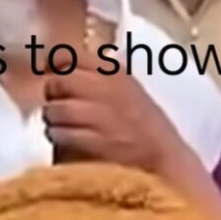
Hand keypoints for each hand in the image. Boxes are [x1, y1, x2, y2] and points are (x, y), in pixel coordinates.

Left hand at [45, 50, 220, 219]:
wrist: (168, 163)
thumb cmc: (144, 129)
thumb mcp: (127, 91)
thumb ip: (97, 75)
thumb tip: (55, 64)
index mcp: (117, 73)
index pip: (73, 56)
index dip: (56, 66)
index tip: (52, 76)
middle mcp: (110, 88)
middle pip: (59, 81)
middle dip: (54, 95)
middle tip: (60, 108)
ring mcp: (105, 115)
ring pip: (55, 108)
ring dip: (53, 120)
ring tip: (63, 128)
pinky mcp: (98, 141)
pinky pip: (61, 133)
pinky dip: (59, 138)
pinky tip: (67, 143)